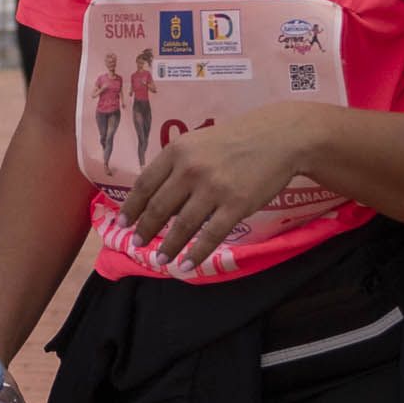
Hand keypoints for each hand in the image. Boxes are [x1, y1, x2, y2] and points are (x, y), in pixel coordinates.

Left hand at [116, 105, 311, 269]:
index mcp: (177, 151)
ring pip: (181, 226)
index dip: (132, 207)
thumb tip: (158, 196)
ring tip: (159, 260)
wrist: (280, 137)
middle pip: (158, 208)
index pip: (145, 184)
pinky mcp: (236, 205)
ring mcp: (213, 188)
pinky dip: (195, 254)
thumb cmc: (237, 138)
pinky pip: (210, 236)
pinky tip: (185, 265)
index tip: (122, 222)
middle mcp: (190, 169)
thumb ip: (178, 164)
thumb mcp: (199, 141)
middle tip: (137, 244)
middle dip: (145, 230)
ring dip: (168, 247)